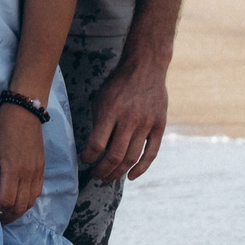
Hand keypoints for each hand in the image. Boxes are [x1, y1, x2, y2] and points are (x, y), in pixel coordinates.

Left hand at [0, 100, 47, 223]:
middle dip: (7, 216)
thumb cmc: (2, 128)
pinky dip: (28, 201)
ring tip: (5, 212)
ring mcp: (37, 172)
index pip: (6, 201)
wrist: (25, 112)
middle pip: (20, 206)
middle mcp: (28, 174)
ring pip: (30, 202)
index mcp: (13, 169)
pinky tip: (18, 200)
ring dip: (18, 211)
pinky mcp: (42, 169)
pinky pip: (37, 193)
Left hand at [81, 56, 168, 183]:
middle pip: (114, 155)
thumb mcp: (102, 98)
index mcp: (111, 110)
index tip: (85, 160)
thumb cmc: (119, 83)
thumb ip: (99, 122)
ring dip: (118, 172)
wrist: (146, 67)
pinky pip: (151, 153)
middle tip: (97, 176)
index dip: (89, 157)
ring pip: (131, 157)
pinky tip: (131, 176)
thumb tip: (94, 148)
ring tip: (109, 177)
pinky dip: (141, 168)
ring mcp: (146, 123)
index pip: (96, 144)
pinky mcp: (159, 126)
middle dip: (102, 170)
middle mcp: (129, 118)